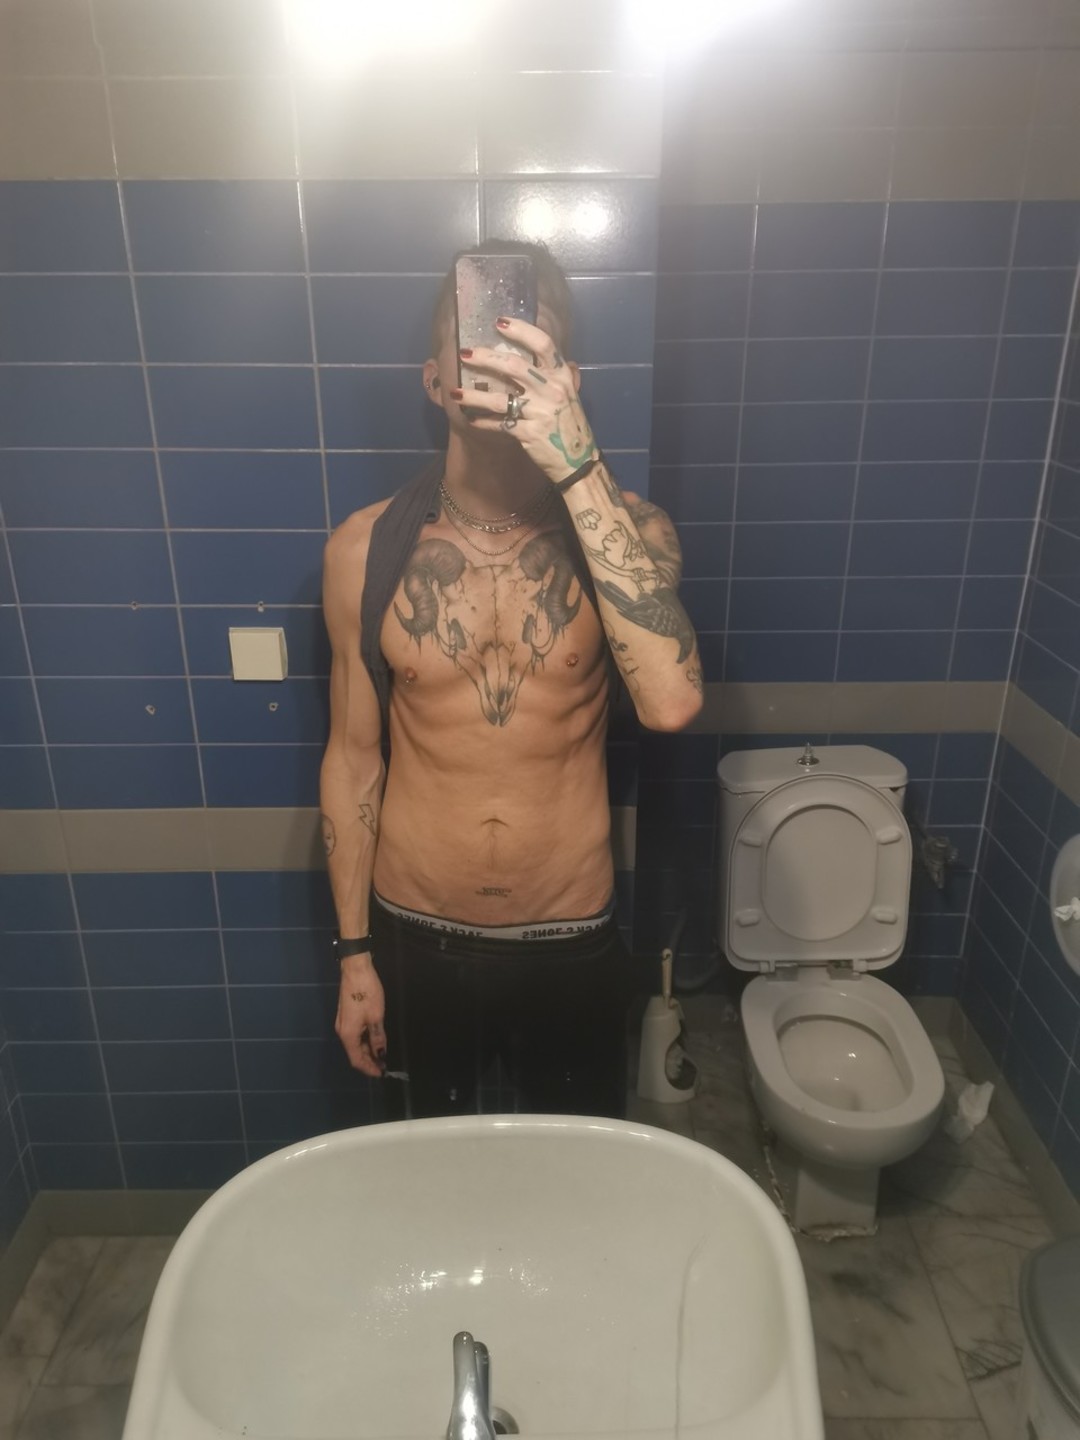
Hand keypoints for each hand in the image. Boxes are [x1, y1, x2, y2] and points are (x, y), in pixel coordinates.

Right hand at [334, 956, 386, 1078]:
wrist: (355, 969)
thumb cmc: (366, 993)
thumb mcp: (376, 1017)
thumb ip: (378, 1038)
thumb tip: (381, 1055)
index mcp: (348, 1035)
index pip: (357, 1060)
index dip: (369, 1068)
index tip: (382, 1073)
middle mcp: (342, 1031)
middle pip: (355, 1053)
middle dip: (369, 1060)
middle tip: (385, 1065)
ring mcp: (343, 1023)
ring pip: (355, 1044)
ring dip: (368, 1051)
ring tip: (382, 1055)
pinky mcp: (347, 1016)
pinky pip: (355, 1035)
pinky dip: (365, 1041)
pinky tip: (375, 1040)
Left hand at [452, 317, 597, 482]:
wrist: (578, 461)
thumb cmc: (570, 424)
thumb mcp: (570, 394)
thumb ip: (556, 374)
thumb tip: (546, 353)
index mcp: (562, 376)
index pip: (543, 344)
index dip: (521, 330)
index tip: (499, 322)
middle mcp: (552, 390)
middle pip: (514, 366)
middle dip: (486, 358)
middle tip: (465, 353)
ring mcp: (540, 412)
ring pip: (500, 399)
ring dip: (474, 395)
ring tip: (455, 393)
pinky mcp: (529, 433)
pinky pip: (500, 424)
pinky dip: (484, 422)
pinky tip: (472, 419)